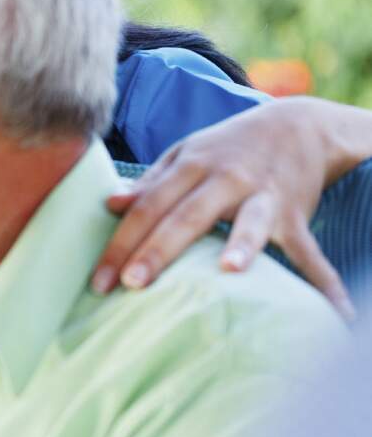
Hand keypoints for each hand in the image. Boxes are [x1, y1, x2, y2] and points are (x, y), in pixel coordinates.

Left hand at [94, 100, 353, 319]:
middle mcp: (226, 179)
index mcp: (191, 166)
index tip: (100, 280)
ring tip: (229, 271)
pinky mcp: (296, 213)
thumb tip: (110, 204)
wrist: (299, 123)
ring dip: (242, 244)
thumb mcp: (185, 154)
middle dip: (157, 251)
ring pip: (249, 221)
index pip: (149, 207)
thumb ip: (150, 182)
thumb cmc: (229, 148)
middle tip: (131, 285)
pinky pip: (309, 251)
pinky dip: (324, 281)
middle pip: (186, 216)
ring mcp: (264, 196)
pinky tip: (337, 313)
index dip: (122, 242)